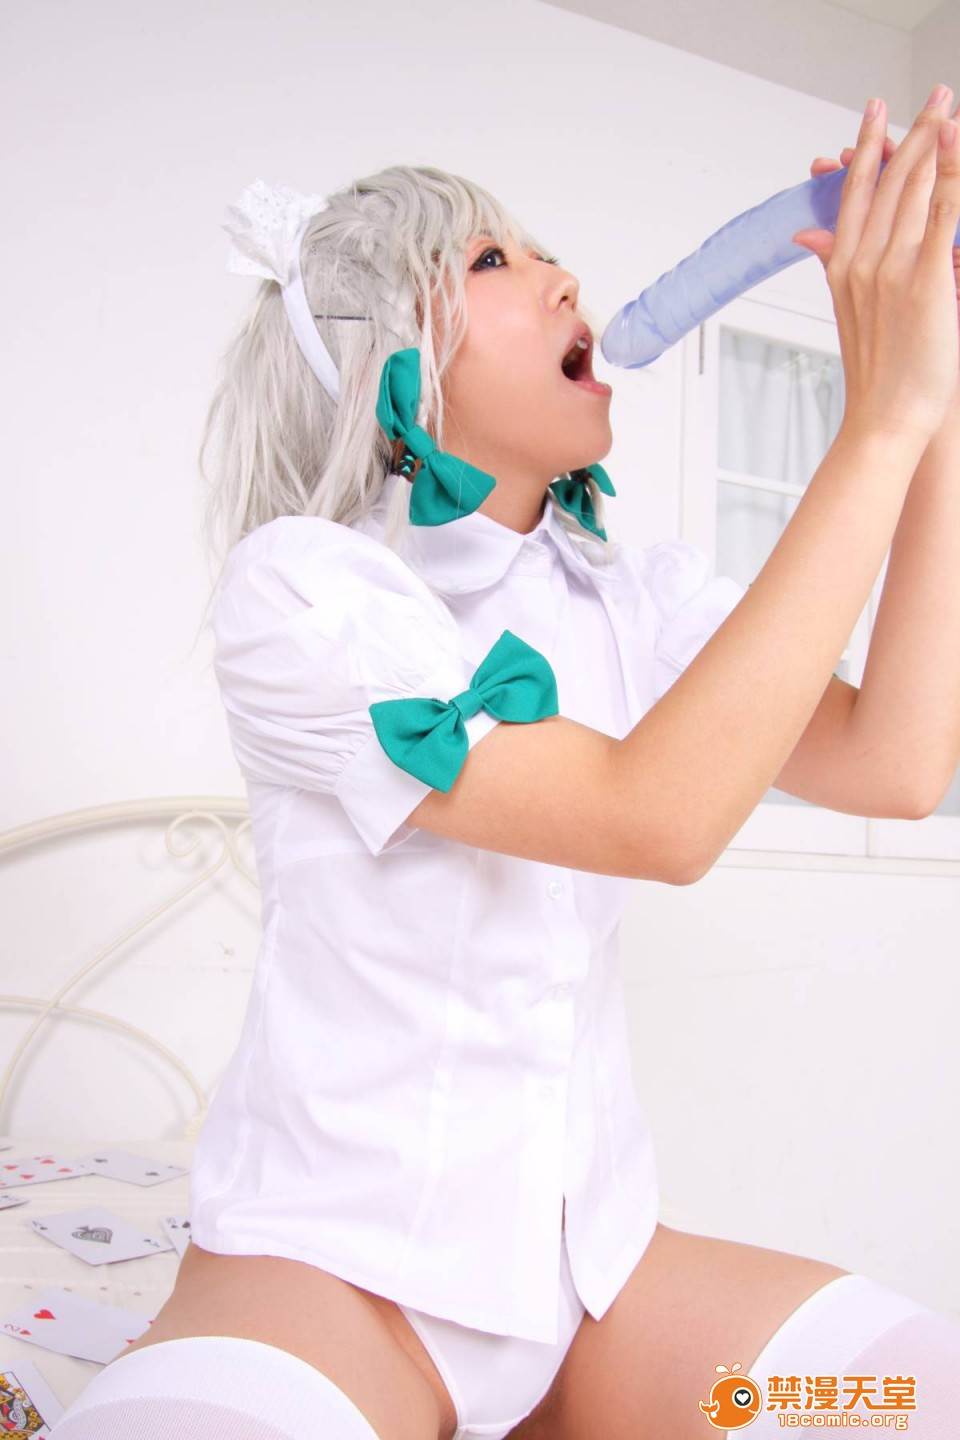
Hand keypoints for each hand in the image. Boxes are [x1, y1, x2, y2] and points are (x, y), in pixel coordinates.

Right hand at [796, 113, 959, 425]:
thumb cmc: (878, 374)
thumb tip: (811, 238)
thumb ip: (835, 266)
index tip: (876, 113)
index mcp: (842, 267)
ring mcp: (892, 268)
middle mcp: (861, 261)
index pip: (855, 193)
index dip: (866, 147)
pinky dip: (951, 176)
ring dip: (935, 142)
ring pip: (915, 189)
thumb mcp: (849, 312)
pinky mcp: (925, 280)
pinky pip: (942, 214)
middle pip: (888, 181)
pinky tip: (956, 146)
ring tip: (949, 110)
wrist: (884, 416)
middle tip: (933, 95)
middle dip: (911, 132)